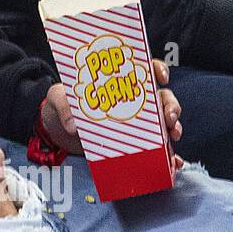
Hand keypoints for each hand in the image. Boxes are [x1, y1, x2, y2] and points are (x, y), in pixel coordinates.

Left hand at [42, 64, 182, 154]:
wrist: (59, 128)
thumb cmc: (64, 104)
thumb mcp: (58, 97)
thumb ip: (62, 104)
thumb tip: (72, 124)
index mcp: (120, 81)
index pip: (145, 69)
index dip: (158, 69)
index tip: (161, 76)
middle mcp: (134, 100)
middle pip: (162, 98)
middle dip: (171, 106)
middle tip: (168, 117)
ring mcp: (138, 122)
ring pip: (165, 122)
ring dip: (174, 128)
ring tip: (173, 137)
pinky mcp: (136, 142)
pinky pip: (157, 148)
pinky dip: (169, 155)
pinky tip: (174, 162)